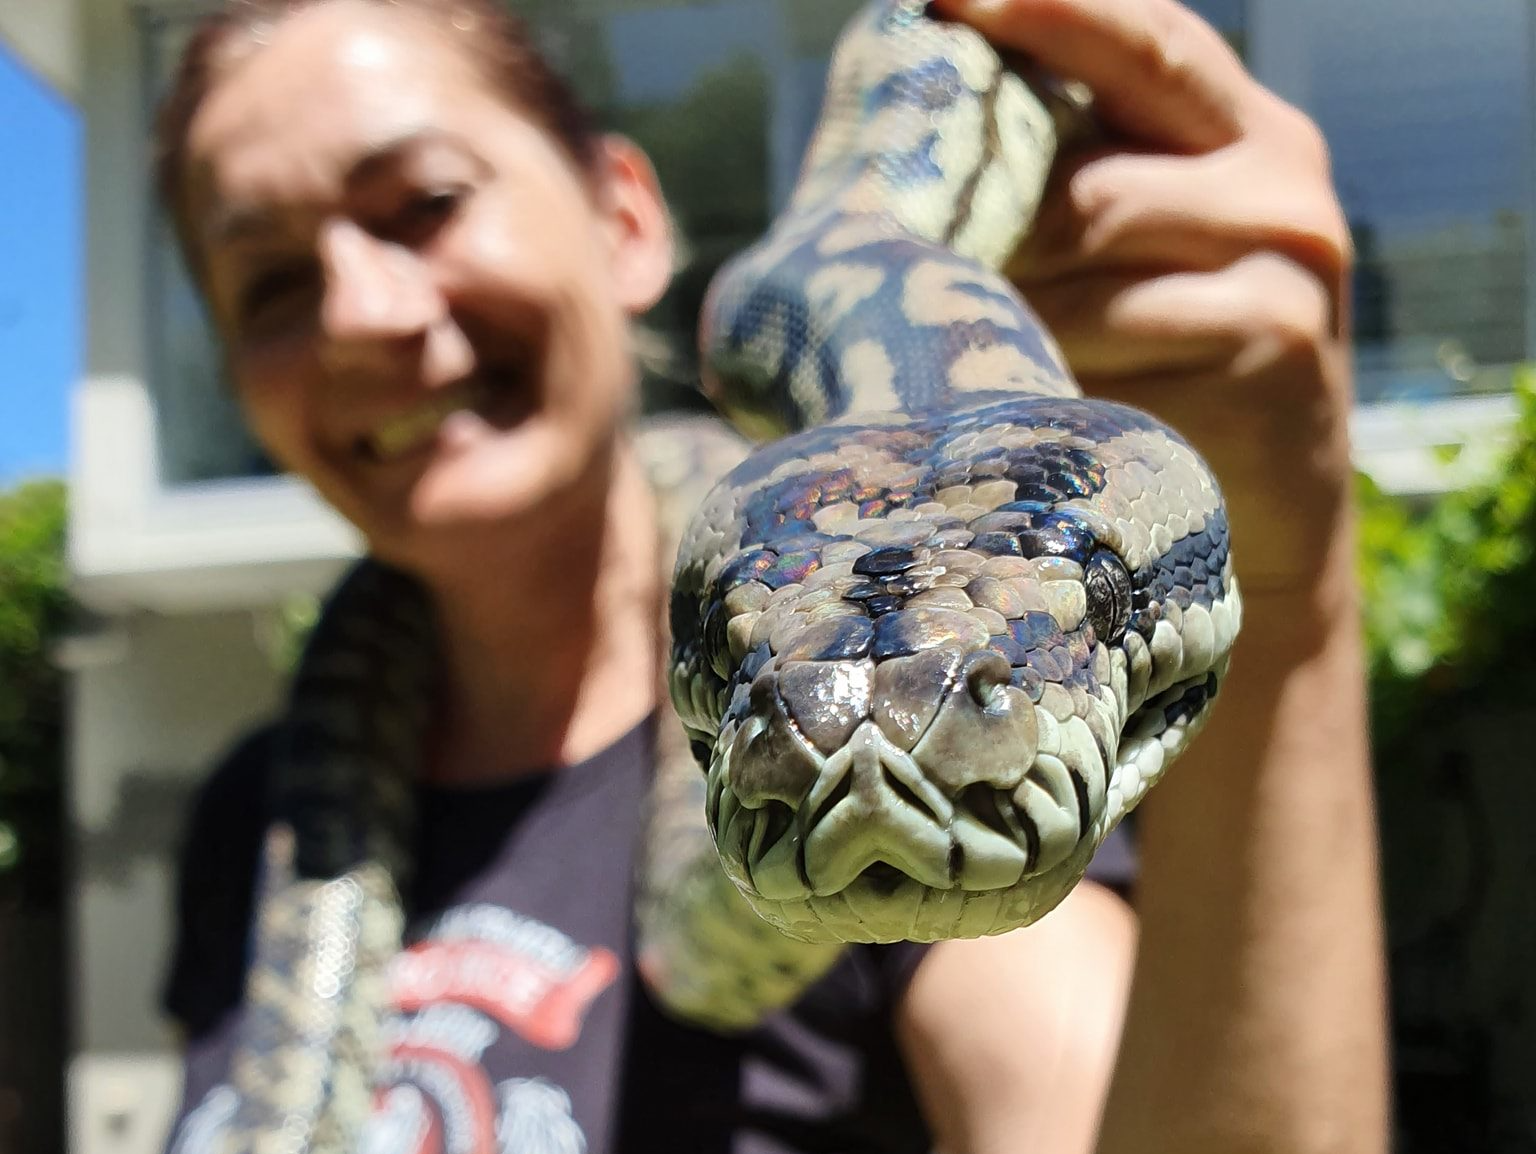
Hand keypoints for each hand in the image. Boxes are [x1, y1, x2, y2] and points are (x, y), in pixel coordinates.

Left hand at [936, 0, 1354, 603]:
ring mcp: (1289, 252)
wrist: (1264, 508)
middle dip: (983, 217)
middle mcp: (1279, 170)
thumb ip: (1051, 189)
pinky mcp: (1279, 339)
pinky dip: (1047, 353)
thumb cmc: (1153, 373)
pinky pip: (1114, 327)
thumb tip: (897, 132)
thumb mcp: (1114, 261)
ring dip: (1004, 293)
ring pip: (1088, 235)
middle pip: (1087, 165)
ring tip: (947, 330)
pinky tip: (1018, 384)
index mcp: (1235, 128)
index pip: (1138, 37)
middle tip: (895, 251)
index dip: (1045, 9)